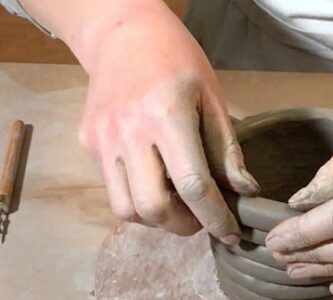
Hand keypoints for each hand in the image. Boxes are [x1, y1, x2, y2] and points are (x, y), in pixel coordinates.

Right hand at [76, 6, 257, 242]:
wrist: (122, 34)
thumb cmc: (177, 61)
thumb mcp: (212, 98)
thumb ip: (226, 150)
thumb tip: (243, 192)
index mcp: (166, 116)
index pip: (193, 186)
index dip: (215, 218)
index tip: (230, 233)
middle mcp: (128, 133)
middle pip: (153, 208)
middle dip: (184, 226)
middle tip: (201, 218)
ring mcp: (102, 140)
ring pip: (126, 209)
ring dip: (156, 219)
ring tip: (177, 203)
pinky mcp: (88, 144)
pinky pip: (112, 189)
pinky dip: (137, 199)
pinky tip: (154, 182)